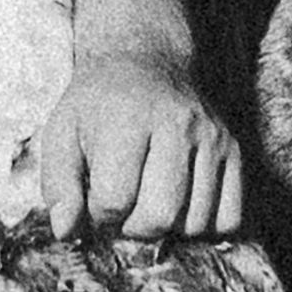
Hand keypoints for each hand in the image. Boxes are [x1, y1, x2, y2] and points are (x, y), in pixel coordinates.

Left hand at [44, 33, 246, 241]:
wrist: (146, 60)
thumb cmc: (99, 104)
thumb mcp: (62, 133)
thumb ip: (58, 186)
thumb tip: (65, 231)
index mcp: (128, 118)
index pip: (114, 199)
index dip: (97, 213)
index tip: (95, 197)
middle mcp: (177, 124)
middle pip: (159, 215)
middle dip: (133, 227)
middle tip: (123, 206)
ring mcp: (212, 137)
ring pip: (195, 222)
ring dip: (168, 228)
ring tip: (150, 200)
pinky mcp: (234, 150)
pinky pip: (229, 217)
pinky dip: (204, 225)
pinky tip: (182, 204)